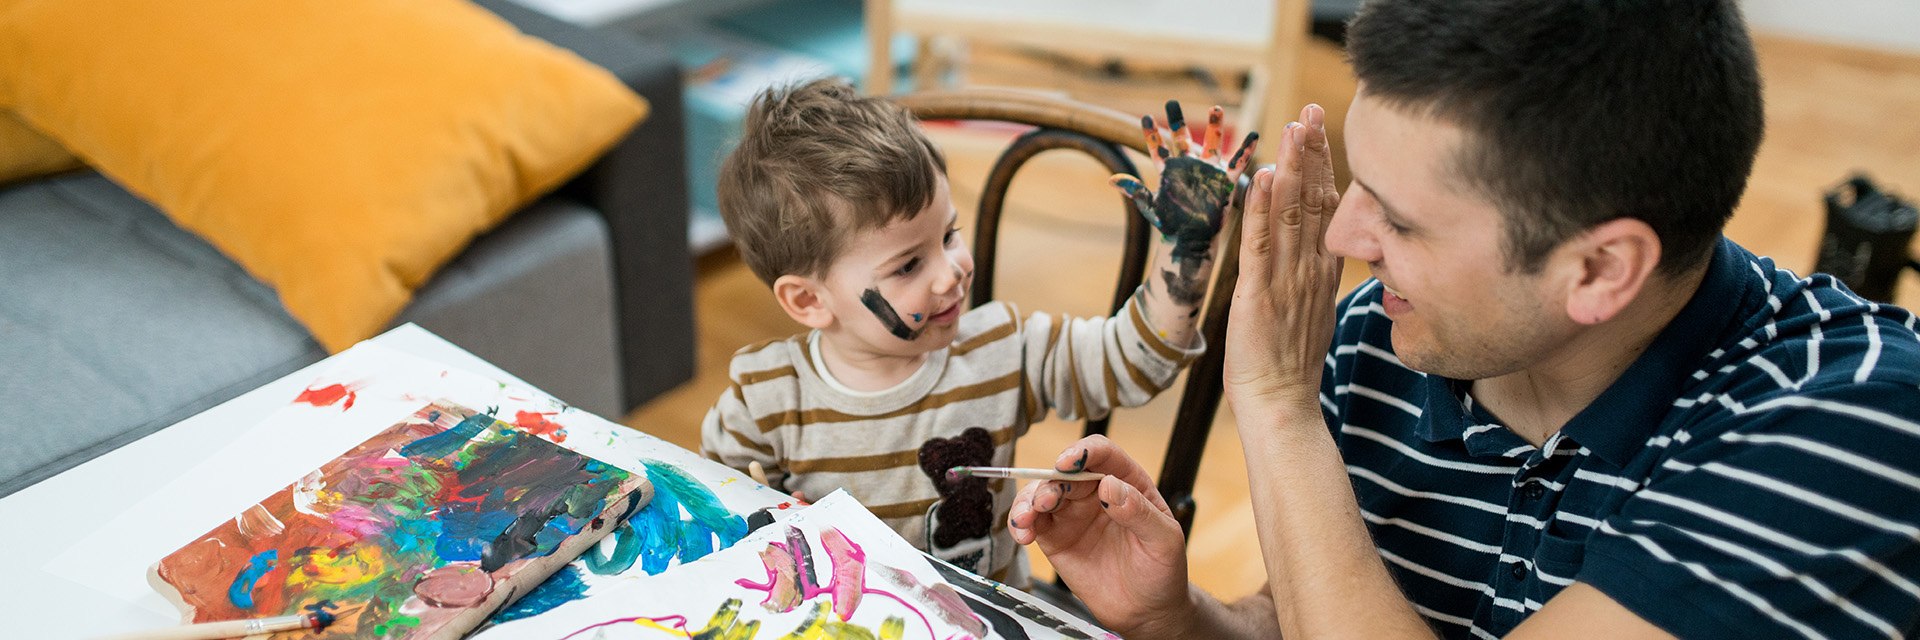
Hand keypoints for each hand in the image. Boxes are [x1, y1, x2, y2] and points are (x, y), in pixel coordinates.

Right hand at [1007, 435, 1192, 635]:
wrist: (1147, 611)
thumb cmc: (1162, 571)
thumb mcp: (1164, 541)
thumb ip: (1139, 513)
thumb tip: (1110, 486)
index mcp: (1128, 483)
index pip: (1103, 455)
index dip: (1084, 452)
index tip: (1069, 462)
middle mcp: (1096, 493)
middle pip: (1066, 472)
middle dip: (1051, 481)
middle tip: (1047, 500)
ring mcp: (1074, 515)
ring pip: (1043, 493)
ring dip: (1029, 500)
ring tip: (1028, 517)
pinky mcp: (1055, 538)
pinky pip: (1033, 522)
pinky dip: (1021, 523)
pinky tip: (1023, 533)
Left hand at [1110, 102, 1259, 262]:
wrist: (1191, 241)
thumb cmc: (1170, 225)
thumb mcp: (1151, 206)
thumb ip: (1135, 190)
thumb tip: (1111, 179)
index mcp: (1169, 171)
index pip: (1158, 147)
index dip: (1151, 133)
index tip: (1145, 117)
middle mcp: (1188, 166)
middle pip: (1183, 138)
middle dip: (1178, 121)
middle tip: (1172, 102)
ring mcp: (1207, 172)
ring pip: (1212, 144)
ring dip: (1214, 127)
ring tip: (1215, 108)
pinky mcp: (1225, 182)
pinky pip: (1236, 164)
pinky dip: (1245, 151)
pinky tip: (1253, 135)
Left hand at [1223, 104, 1342, 420]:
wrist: (1281, 405)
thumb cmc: (1291, 365)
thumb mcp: (1311, 311)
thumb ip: (1312, 277)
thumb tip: (1312, 252)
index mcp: (1324, 273)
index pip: (1330, 208)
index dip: (1324, 167)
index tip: (1321, 130)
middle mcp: (1311, 270)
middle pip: (1316, 200)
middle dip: (1313, 152)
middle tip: (1310, 110)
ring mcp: (1287, 280)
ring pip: (1292, 213)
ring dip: (1292, 167)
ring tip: (1293, 127)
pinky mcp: (1258, 294)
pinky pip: (1261, 243)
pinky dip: (1261, 207)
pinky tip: (1265, 176)